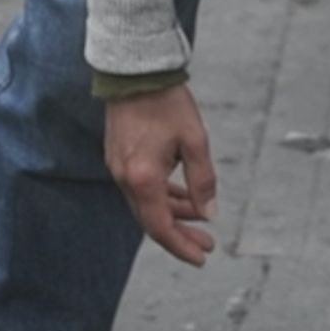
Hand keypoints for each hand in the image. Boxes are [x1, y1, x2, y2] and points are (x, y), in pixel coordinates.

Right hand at [104, 85, 219, 264]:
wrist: (135, 72)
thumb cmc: (166, 102)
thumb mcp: (194, 141)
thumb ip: (202, 180)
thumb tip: (209, 212)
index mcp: (143, 178)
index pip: (160, 227)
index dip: (181, 246)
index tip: (201, 258)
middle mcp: (125, 177)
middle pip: (152, 220)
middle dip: (180, 234)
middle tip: (207, 243)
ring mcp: (119, 168)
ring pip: (147, 204)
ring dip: (174, 213)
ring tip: (201, 217)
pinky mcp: (119, 158)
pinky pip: (142, 188)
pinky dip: (162, 196)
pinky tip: (183, 196)